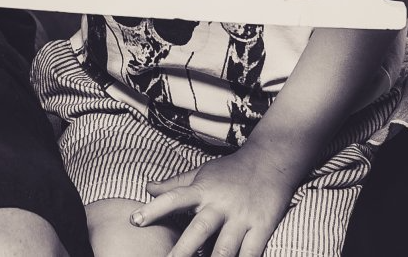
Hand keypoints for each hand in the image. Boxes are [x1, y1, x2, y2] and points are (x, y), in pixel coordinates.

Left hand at [130, 147, 301, 256]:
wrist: (272, 160)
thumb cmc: (232, 170)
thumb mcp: (202, 172)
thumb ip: (175, 184)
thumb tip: (147, 187)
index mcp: (203, 190)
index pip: (174, 198)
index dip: (154, 209)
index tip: (134, 220)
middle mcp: (220, 205)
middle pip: (198, 230)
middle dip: (181, 250)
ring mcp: (241, 218)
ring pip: (224, 248)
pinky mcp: (261, 228)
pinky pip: (250, 254)